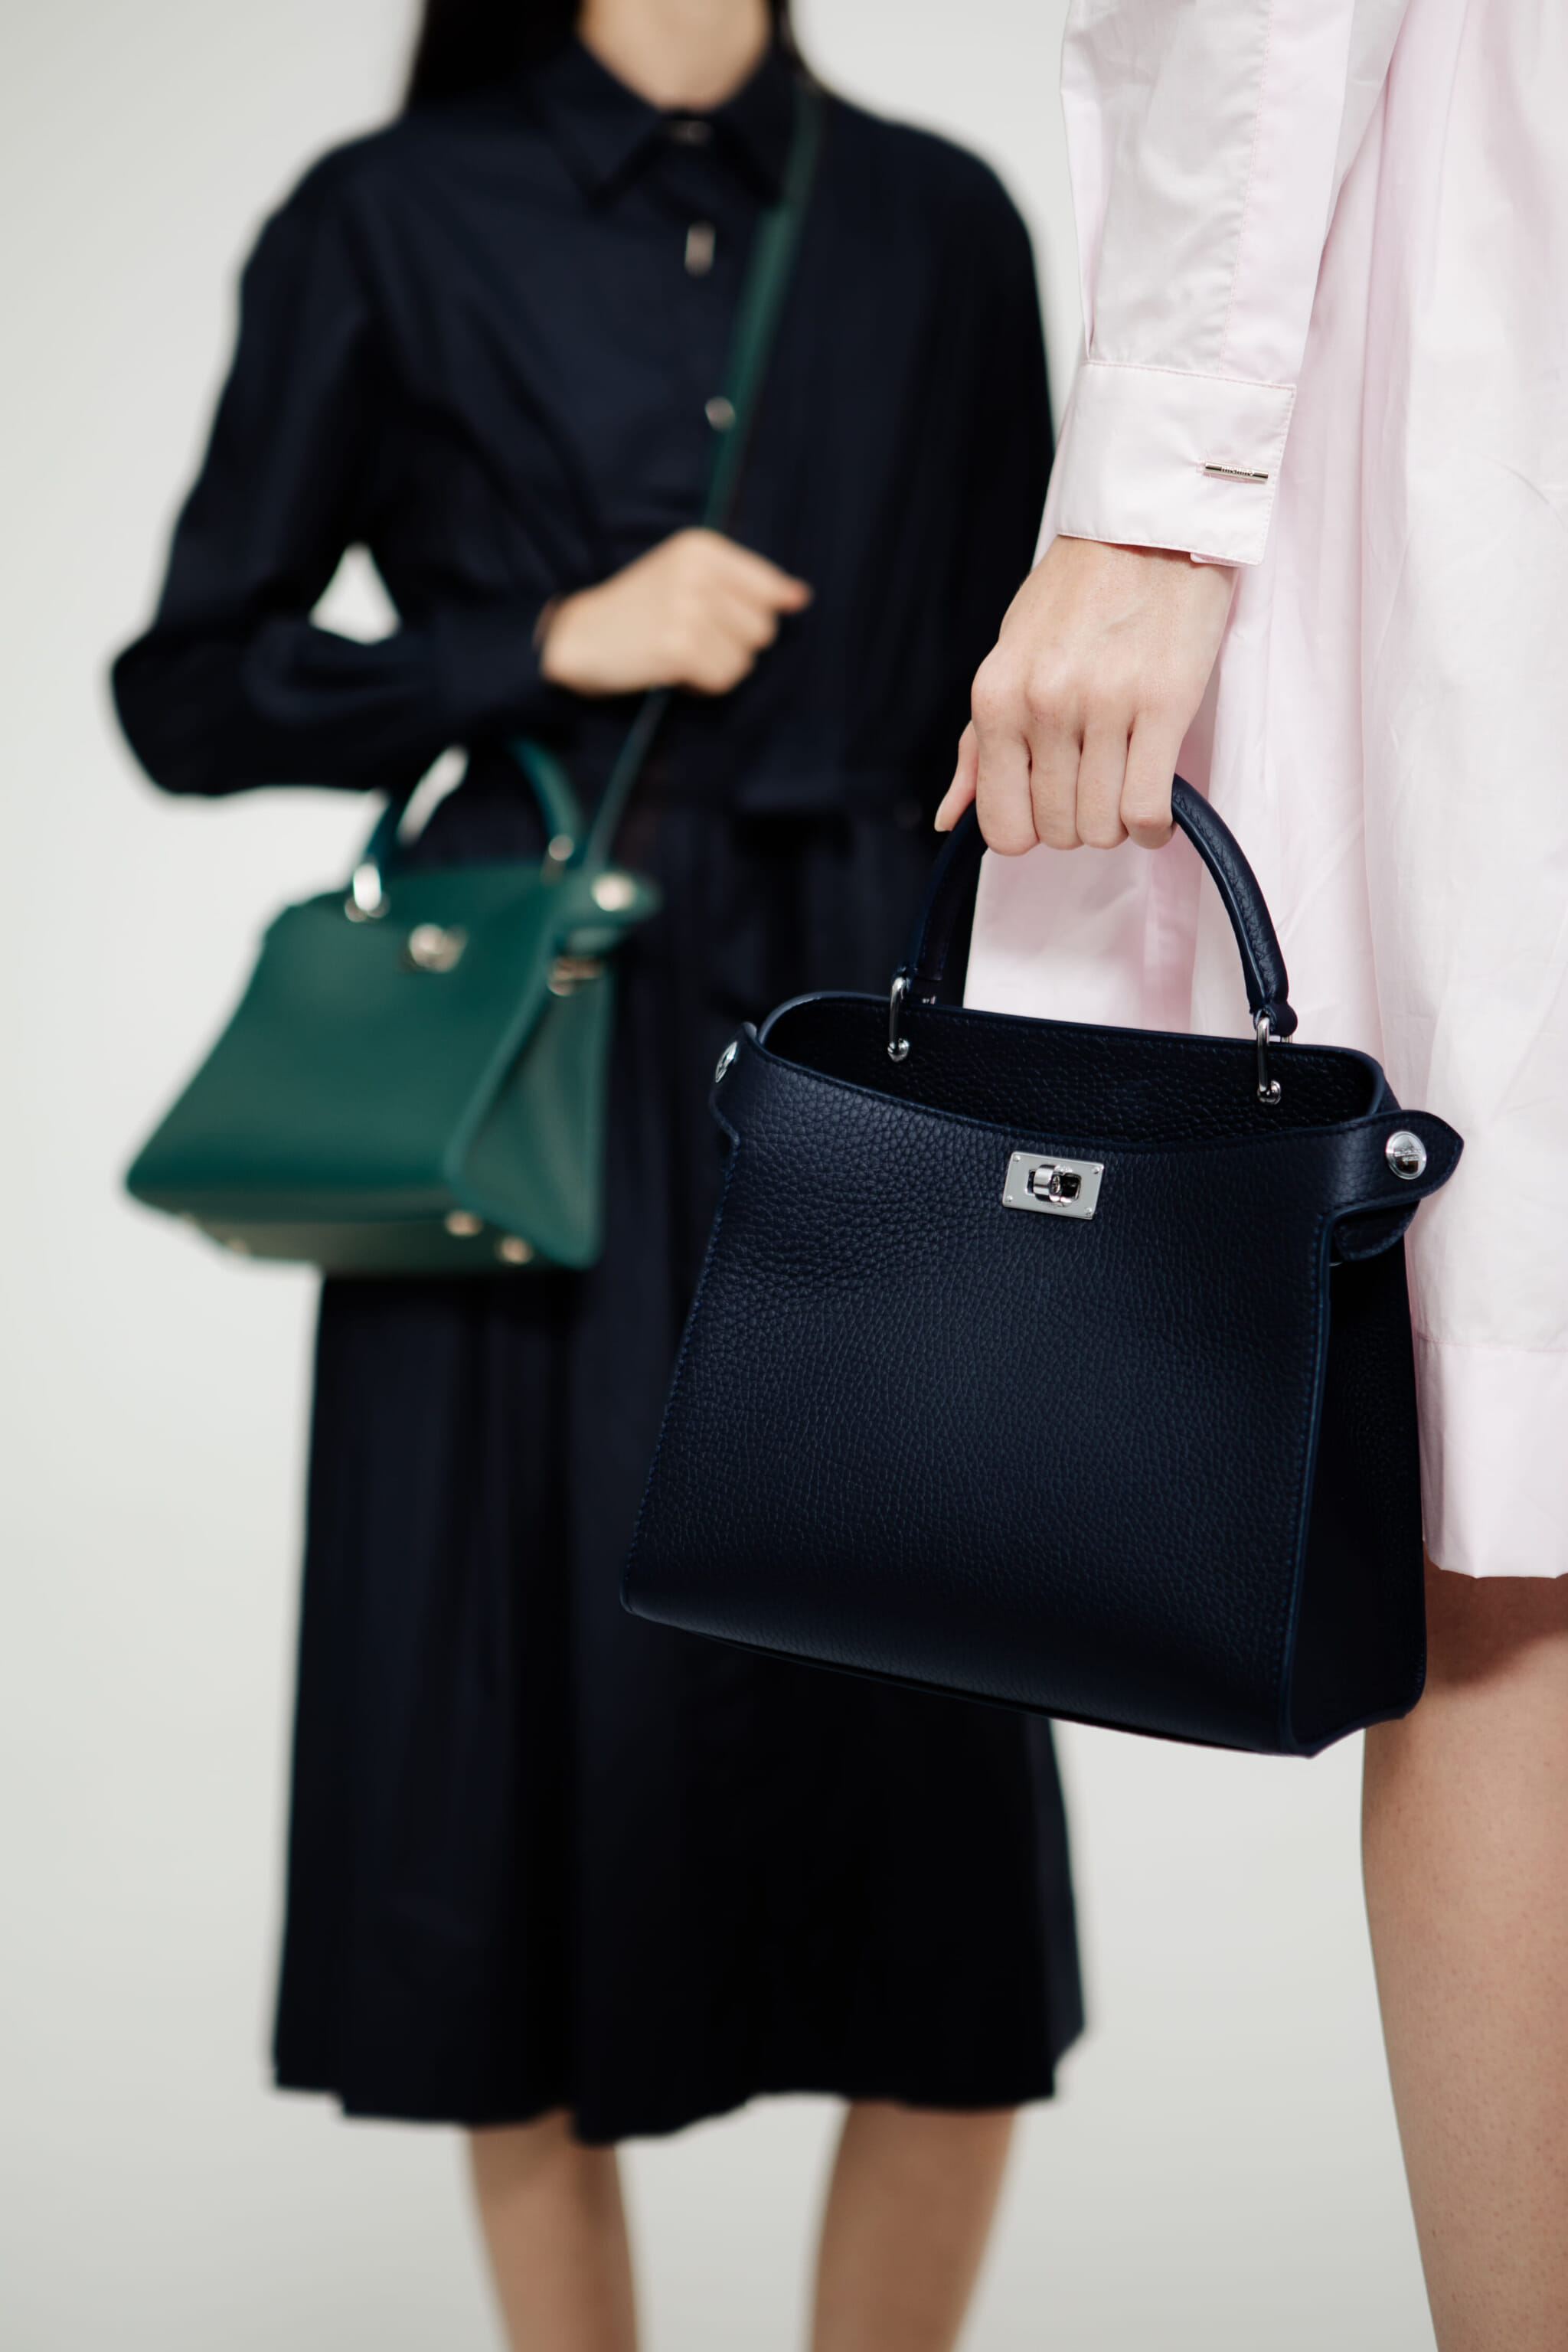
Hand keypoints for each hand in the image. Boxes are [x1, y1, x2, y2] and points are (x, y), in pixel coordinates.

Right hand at [538, 527, 811, 697]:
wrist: (580, 636)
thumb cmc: (640, 608)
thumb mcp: (688, 576)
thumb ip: (745, 583)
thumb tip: (800, 597)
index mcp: (702, 547)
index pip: (768, 589)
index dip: (751, 615)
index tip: (717, 620)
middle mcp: (697, 573)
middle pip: (762, 628)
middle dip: (733, 644)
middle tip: (691, 637)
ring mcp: (687, 610)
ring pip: (745, 659)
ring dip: (717, 666)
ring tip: (681, 652)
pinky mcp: (678, 648)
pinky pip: (723, 679)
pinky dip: (703, 685)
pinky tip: (675, 670)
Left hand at [936, 538, 1235, 852]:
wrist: (1147, 529)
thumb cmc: (1077, 597)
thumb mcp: (1009, 660)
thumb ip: (978, 745)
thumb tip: (947, 818)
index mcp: (997, 697)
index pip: (1001, 823)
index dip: (1031, 830)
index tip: (1052, 808)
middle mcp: (1043, 703)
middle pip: (1058, 831)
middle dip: (1080, 824)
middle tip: (1097, 786)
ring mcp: (1104, 703)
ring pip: (1103, 826)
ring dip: (1119, 824)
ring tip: (1127, 784)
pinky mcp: (1164, 700)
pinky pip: (1148, 807)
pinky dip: (1154, 824)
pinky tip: (1156, 805)